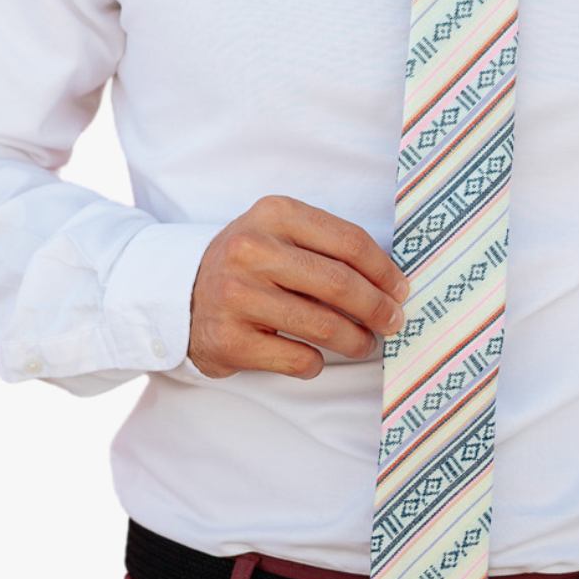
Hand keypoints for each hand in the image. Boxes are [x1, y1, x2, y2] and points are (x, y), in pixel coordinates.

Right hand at [188, 195, 410, 379]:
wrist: (177, 293)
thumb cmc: (247, 264)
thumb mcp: (278, 233)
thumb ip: (326, 246)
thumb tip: (390, 284)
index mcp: (273, 214)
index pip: (348, 241)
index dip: (384, 270)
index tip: (401, 289)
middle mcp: (251, 250)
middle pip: (340, 284)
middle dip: (378, 308)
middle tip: (394, 321)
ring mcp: (236, 296)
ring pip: (323, 326)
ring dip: (357, 340)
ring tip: (365, 343)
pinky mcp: (229, 340)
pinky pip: (298, 359)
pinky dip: (317, 363)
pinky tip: (314, 358)